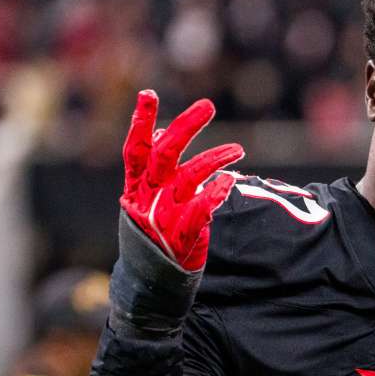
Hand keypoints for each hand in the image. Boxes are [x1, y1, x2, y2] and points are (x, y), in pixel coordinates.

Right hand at [120, 90, 243, 270]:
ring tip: (238, 149)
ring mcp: (162, 217)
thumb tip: (162, 131)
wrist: (150, 281)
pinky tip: (229, 181)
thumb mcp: (149, 196)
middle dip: (185, 127)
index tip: (148, 94)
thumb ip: (155, 166)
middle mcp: (147, 197)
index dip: (140, 122)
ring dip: (215, 159)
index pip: (136, 148)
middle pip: (163, 155)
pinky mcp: (181, 237)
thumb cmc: (153, 231)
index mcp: (136, 185)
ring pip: (188, 178)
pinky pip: (199, 211)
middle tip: (208, 105)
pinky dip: (214, 194)